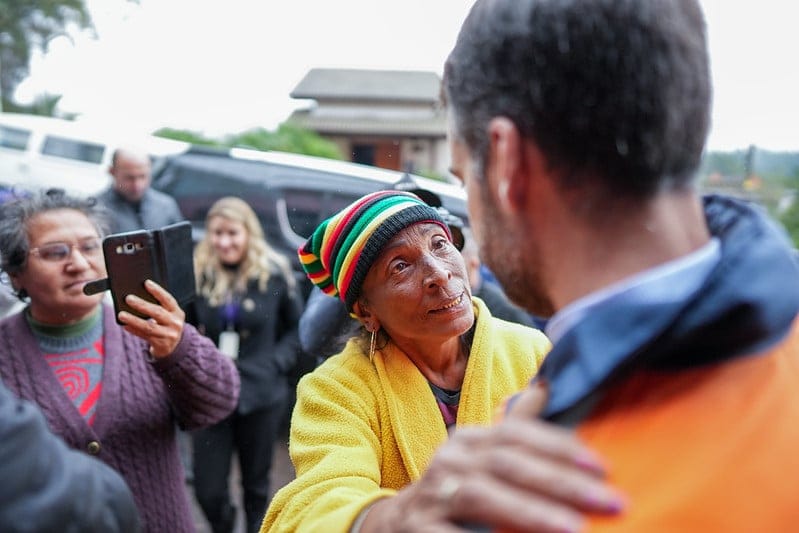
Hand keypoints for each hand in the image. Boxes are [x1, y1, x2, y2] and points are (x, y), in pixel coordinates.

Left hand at [117, 279, 185, 358]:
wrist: (174, 347)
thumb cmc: (166, 325)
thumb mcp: (168, 315)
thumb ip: (158, 307)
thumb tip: (136, 297)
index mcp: (177, 312)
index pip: (168, 299)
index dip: (157, 291)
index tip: (146, 283)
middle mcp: (175, 323)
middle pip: (157, 312)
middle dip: (142, 305)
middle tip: (128, 298)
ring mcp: (169, 335)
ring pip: (149, 326)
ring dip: (134, 320)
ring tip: (121, 314)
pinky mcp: (161, 345)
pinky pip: (144, 336)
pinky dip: (134, 330)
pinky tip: (125, 325)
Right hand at [362, 382, 623, 531]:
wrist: (397, 524)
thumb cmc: (455, 488)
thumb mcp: (480, 454)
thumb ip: (514, 427)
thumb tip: (546, 387)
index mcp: (470, 439)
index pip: (517, 435)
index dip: (559, 447)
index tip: (603, 467)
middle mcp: (450, 460)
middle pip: (508, 464)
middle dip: (561, 482)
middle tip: (611, 501)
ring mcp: (433, 495)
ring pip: (482, 496)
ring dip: (531, 512)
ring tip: (575, 530)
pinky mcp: (422, 530)